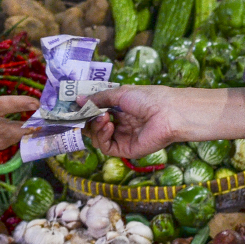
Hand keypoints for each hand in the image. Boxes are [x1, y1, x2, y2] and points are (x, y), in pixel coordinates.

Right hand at [84, 85, 244, 158]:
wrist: (169, 112)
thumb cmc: (149, 98)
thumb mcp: (120, 93)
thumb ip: (98, 98)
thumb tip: (78, 100)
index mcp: (120, 109)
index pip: (96, 113)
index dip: (86, 110)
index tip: (75, 105)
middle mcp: (120, 124)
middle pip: (94, 127)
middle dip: (87, 120)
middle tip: (84, 112)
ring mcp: (122, 137)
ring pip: (97, 138)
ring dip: (95, 126)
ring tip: (102, 117)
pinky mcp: (126, 150)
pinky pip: (106, 147)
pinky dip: (102, 136)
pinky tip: (108, 125)